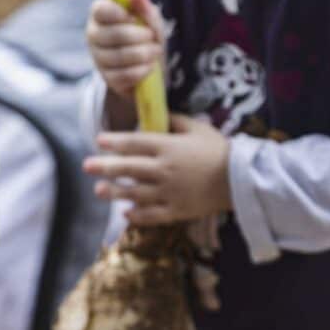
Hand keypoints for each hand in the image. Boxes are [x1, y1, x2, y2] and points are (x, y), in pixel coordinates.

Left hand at [83, 114, 232, 225]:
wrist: (243, 180)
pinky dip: (137, 215)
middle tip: (87, 165)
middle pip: (130, 168)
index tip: (99, 140)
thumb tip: (154, 114)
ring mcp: (170, 192)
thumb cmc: (219, 150)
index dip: (116, 141)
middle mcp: (166, 170)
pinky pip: (152, 215)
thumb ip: (174, 121)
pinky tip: (125, 212)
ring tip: (98, 190)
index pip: (136, 142)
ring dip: (114, 192)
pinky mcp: (177, 211)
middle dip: (106, 166)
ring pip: (135, 193)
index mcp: (170, 147)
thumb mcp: (199, 129)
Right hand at [87, 0, 165, 99]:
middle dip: (140, 36)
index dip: (118, 13)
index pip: (100, 10)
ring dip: (145, 53)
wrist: (148, 65)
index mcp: (100, 15)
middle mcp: (93, 35)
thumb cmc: (145, 35)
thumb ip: (143, 6)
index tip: (132, 18)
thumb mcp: (149, 18)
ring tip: (154, 51)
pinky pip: (125, 74)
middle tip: (152, 36)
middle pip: (114, 34)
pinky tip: (148, 66)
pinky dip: (142, 70)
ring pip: (120, 56)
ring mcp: (98, 58)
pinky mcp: (106, 78)